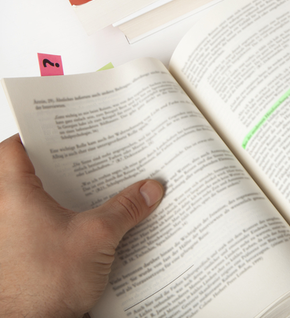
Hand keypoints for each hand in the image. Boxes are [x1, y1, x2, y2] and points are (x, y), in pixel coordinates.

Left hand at [0, 134, 163, 316]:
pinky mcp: (22, 259)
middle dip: (61, 165)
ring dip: (63, 196)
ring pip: (35, 204)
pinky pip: (42, 229)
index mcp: (14, 196)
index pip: (13, 149)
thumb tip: (148, 190)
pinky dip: (64, 222)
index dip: (36, 135)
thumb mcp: (97, 237)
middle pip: (26, 174)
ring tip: (97, 190)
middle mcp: (6, 214)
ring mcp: (12, 238)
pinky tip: (93, 228)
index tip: (61, 130)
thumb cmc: (42, 287)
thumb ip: (125, 208)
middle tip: (89, 157)